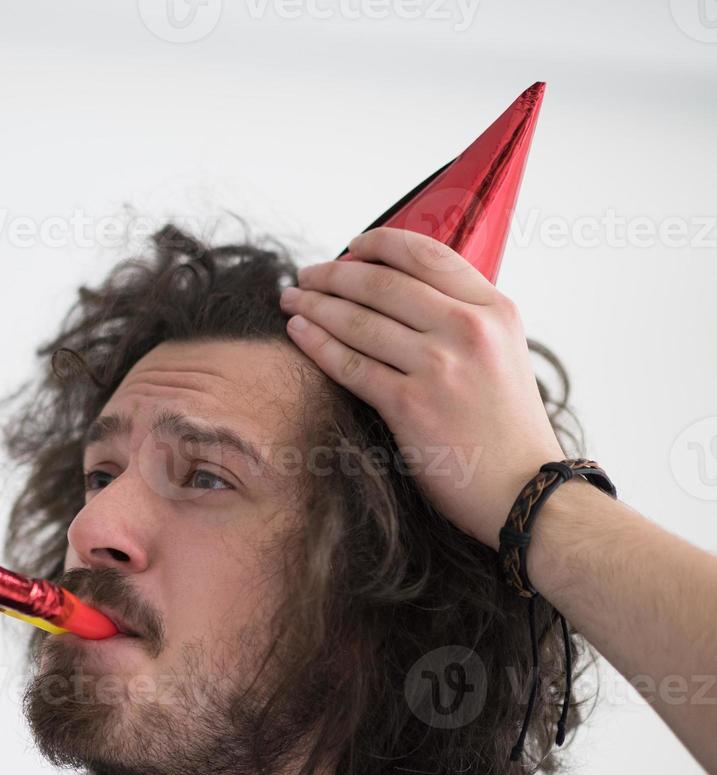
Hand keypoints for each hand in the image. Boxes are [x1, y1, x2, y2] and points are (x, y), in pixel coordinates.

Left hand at [279, 227, 564, 550]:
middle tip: (305, 275)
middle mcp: (468, 329)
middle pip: (382, 283)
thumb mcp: (503, 352)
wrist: (524, 490)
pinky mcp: (410, 404)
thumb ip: (462, 318)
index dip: (381, 243)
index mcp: (494, 309)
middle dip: (333, 275)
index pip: (428, 254)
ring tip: (291, 299)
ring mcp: (439, 366)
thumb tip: (401, 291)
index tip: (351, 246)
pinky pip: (350, 364)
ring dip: (315, 304)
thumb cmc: (506, 426)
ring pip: (358, 320)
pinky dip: (317, 343)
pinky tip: (298, 331)